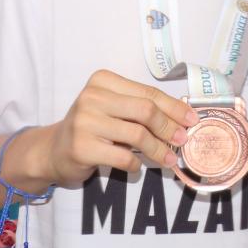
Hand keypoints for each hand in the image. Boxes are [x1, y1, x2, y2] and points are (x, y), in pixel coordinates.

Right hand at [38, 70, 198, 187]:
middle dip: (169, 128)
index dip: (174, 107)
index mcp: (103, 80)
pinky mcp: (82, 147)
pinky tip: (137, 166)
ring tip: (169, 159)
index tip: (192, 120)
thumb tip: (183, 118)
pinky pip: (122, 157)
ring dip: (158, 149)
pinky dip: (135, 164)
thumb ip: (141, 108)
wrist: (55, 150)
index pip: (148, 92)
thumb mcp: (114, 109)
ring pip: (137, 135)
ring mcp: (84, 122)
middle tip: (182, 141)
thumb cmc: (92, 128)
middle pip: (145, 111)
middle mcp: (92, 96)